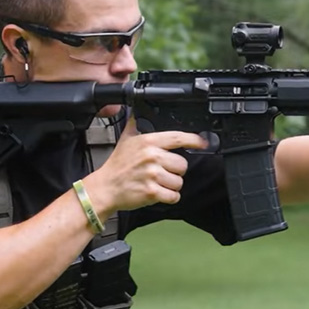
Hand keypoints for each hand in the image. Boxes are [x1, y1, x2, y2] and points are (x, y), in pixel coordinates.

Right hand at [84, 116, 207, 211]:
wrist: (106, 188)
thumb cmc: (117, 166)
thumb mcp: (125, 140)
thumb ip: (135, 125)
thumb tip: (137, 111)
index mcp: (148, 142)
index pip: (178, 137)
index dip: (194, 140)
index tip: (202, 143)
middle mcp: (152, 156)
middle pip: (182, 164)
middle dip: (175, 170)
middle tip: (161, 171)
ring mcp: (152, 175)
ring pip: (179, 181)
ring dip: (171, 185)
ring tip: (157, 182)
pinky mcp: (152, 192)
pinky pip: (173, 196)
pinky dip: (169, 197)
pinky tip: (158, 192)